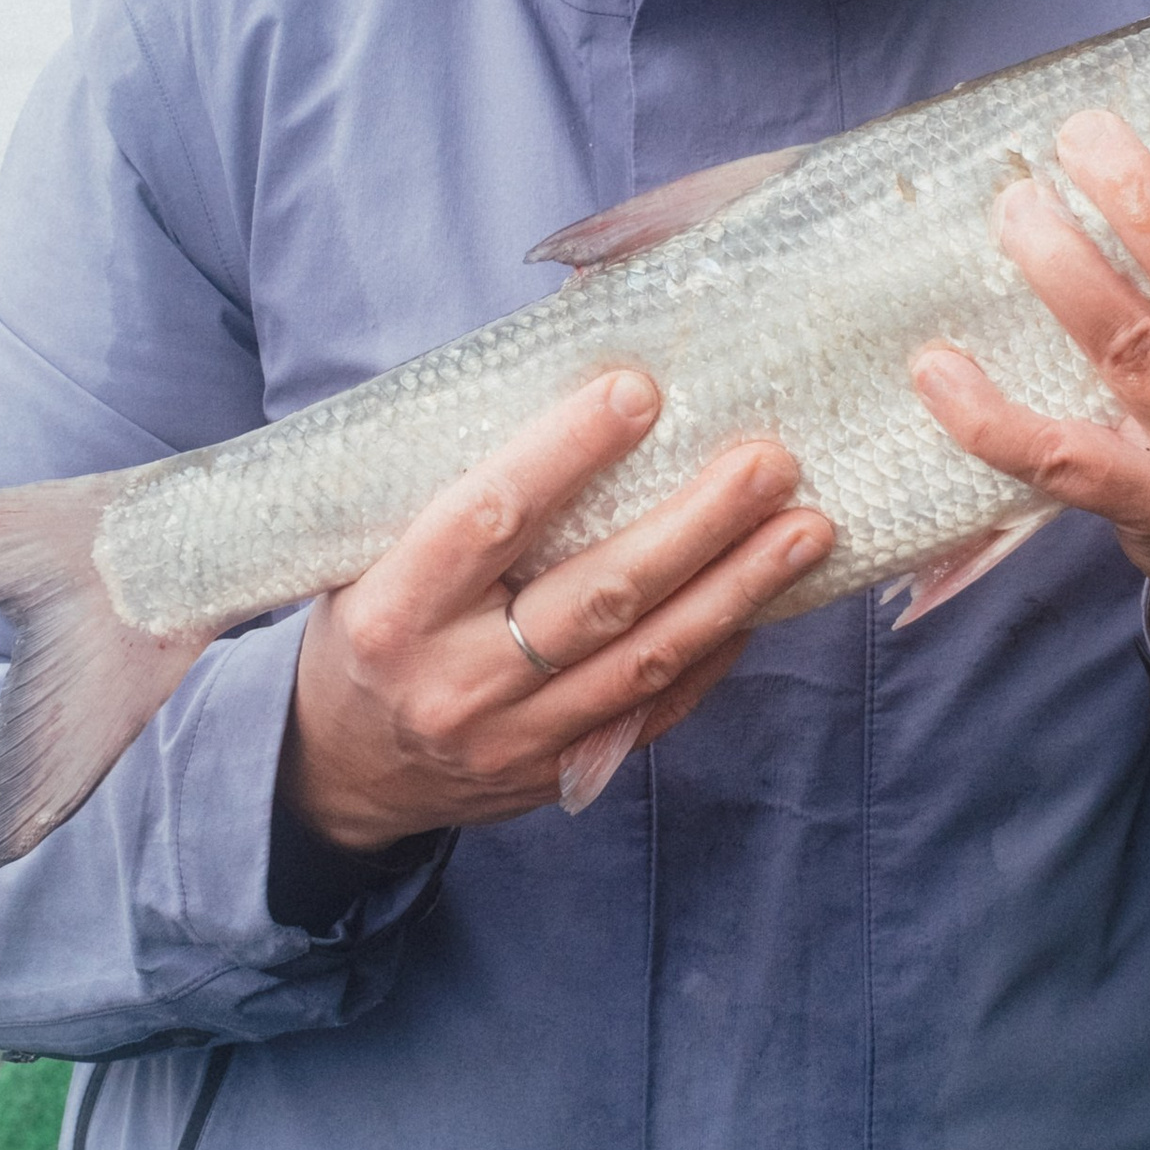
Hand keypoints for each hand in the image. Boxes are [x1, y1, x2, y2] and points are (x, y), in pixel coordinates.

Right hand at [281, 370, 835, 848]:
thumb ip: (462, 487)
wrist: (344, 769)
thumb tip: (579, 374)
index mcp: (393, 607)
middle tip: (769, 462)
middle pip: (597, 595)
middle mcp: (454, 681)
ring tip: (805, 529)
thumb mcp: (373, 553)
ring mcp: (513, 738)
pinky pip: (655, 708)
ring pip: (645, 658)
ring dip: (736, 589)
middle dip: (696, 524)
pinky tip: (764, 599)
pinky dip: (714, 652)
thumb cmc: (369, 626)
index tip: (640, 391)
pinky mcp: (558, 775)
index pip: (491, 516)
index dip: (566, 452)